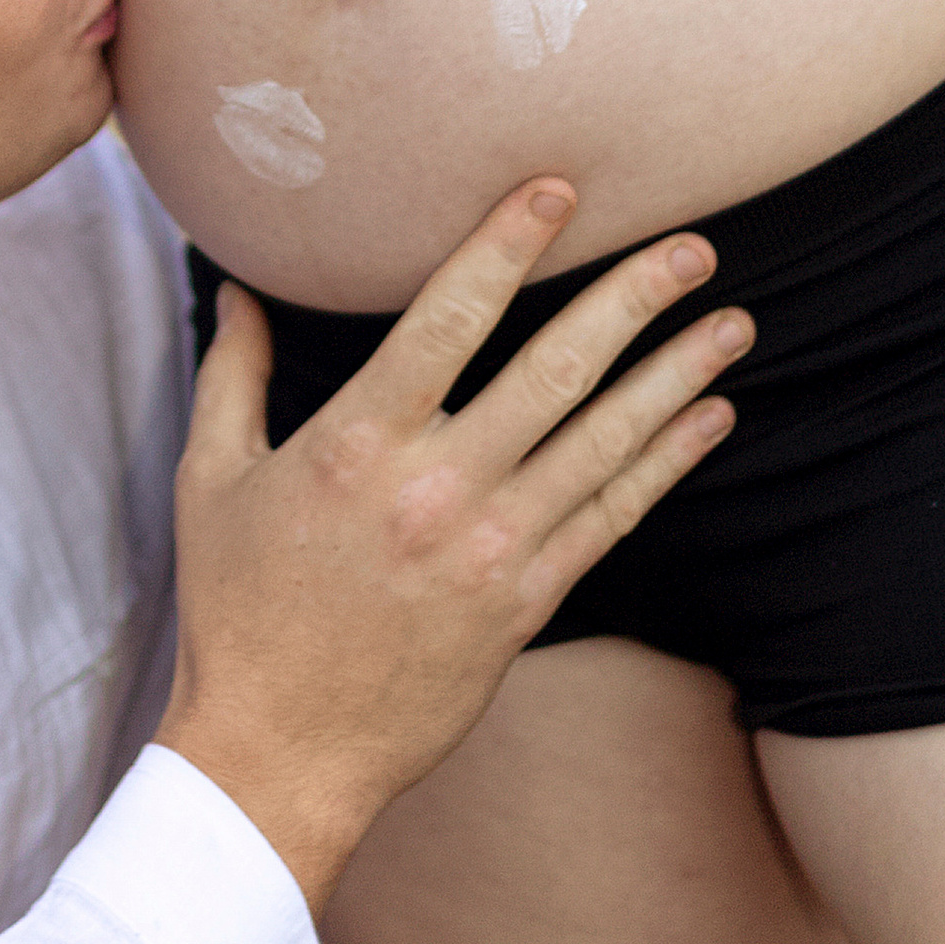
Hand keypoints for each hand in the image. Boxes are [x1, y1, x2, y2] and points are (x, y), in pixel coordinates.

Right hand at [157, 182, 748, 911]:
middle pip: (553, 370)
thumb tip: (240, 290)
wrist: (280, 753)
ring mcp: (491, 549)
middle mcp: (436, 487)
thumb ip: (234, 376)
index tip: (556, 190)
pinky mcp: (525, 604)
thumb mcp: (212, 481)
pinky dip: (667, 464)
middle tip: (693, 249)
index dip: (507, 246)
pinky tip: (710, 419)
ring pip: (603, 442)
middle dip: (632, 301)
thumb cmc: (237, 612)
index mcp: (357, 442)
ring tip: (732, 323)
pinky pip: (611, 519)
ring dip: (675, 376)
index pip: (448, 318)